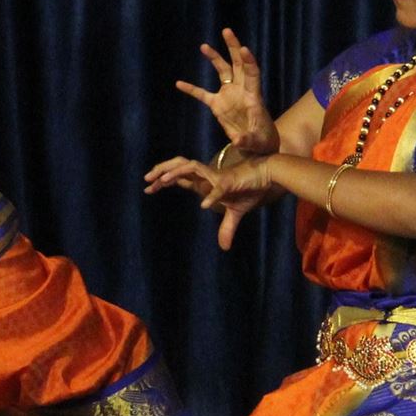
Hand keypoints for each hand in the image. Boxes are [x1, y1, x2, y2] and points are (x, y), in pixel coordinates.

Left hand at [142, 153, 270, 251]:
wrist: (268, 177)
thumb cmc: (250, 189)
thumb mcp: (236, 212)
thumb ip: (227, 228)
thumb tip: (224, 247)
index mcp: (204, 181)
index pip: (179, 178)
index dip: (163, 181)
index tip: (148, 188)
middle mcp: (207, 176)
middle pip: (179, 167)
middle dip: (162, 171)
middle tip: (147, 182)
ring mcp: (216, 178)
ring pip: (191, 168)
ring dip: (176, 174)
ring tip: (162, 181)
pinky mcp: (229, 182)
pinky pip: (218, 189)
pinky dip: (211, 196)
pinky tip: (204, 205)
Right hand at [173, 28, 278, 156]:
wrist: (256, 145)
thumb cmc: (261, 142)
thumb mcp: (256, 142)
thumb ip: (247, 140)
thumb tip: (237, 141)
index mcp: (253, 96)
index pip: (252, 74)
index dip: (248, 61)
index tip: (243, 48)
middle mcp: (241, 90)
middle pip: (238, 64)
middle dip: (233, 47)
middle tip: (227, 31)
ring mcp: (229, 95)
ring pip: (223, 71)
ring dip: (215, 58)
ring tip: (204, 46)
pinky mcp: (218, 105)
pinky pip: (203, 94)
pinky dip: (192, 89)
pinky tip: (179, 84)